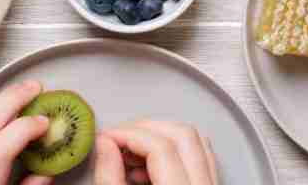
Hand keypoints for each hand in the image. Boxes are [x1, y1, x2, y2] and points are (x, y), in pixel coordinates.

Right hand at [95, 120, 218, 184]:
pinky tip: (149, 168)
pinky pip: (201, 158)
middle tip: (118, 138)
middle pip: (184, 135)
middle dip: (145, 129)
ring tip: (131, 153)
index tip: (106, 138)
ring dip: (161, 137)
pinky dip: (175, 152)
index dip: (128, 135)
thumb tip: (105, 145)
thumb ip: (109, 178)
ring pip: (197, 142)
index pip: (160, 147)